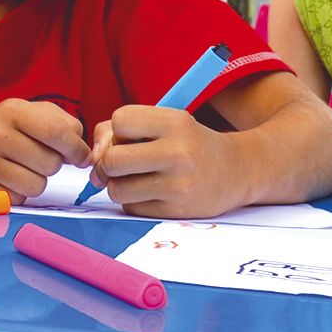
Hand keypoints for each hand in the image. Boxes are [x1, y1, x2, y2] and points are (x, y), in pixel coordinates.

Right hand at [0, 99, 90, 199]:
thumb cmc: (2, 127)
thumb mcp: (29, 112)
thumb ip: (62, 124)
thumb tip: (84, 153)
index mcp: (12, 111)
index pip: (57, 132)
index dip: (77, 149)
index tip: (81, 157)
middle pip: (50, 164)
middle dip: (53, 165)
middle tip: (38, 159)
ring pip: (36, 186)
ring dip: (36, 181)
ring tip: (21, 169)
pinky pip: (16, 200)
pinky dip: (17, 193)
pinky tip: (5, 180)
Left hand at [90, 105, 236, 218]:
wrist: (237, 170)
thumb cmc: (190, 143)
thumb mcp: (166, 122)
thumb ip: (119, 130)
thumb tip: (93, 159)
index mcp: (175, 122)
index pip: (120, 120)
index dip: (117, 131)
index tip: (130, 137)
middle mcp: (178, 152)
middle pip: (112, 160)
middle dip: (109, 163)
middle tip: (122, 164)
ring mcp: (178, 185)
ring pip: (117, 189)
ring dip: (119, 185)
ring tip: (137, 179)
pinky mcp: (176, 211)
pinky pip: (131, 208)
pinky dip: (134, 202)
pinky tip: (152, 193)